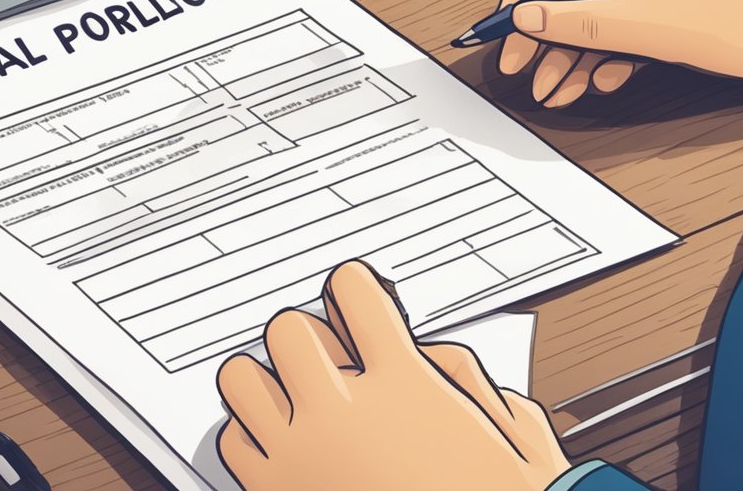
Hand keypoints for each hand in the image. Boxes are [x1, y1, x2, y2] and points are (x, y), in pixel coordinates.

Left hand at [215, 262, 569, 489]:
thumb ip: (459, 375)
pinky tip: (280, 444)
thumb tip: (417, 354)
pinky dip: (250, 436)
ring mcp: (302, 455)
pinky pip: (231, 441)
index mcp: (405, 386)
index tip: (355, 296)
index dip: (356, 287)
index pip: (352, 289)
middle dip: (309, 339)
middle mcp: (343, 414)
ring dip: (266, 381)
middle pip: (288, 328)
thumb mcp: (511, 430)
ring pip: (241, 377)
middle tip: (328, 360)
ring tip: (291, 399)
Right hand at [498, 0, 742, 107]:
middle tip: (518, 59)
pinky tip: (591, 83)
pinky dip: (596, 58)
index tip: (513, 9)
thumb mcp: (657, 26)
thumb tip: (529, 18)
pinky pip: (613, 28)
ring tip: (550, 88)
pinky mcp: (661, 9)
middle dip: (545, 26)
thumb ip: (586, 22)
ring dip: (566, 52)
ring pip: (589, 10)